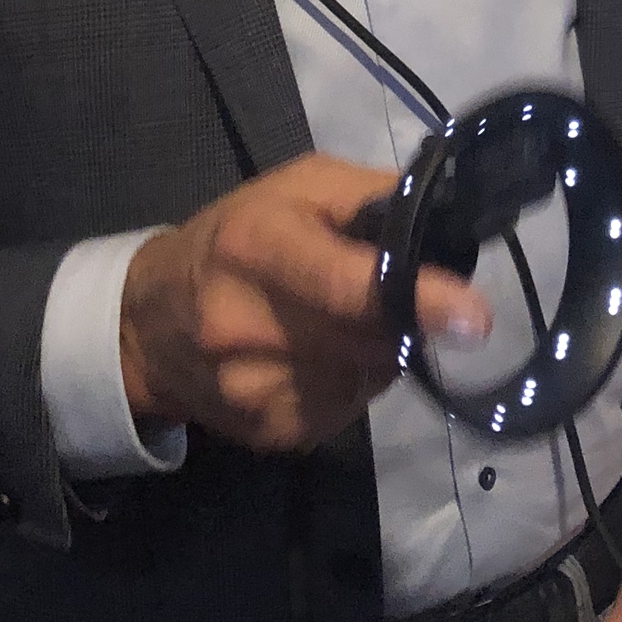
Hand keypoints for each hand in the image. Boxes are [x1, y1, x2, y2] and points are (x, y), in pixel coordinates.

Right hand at [118, 152, 490, 451]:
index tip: (475, 318)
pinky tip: (323, 355)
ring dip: (380, 348)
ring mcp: (257, 389)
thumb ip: (368, 196)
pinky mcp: (272, 433)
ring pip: (370, 376)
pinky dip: (356, 379)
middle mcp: (250, 325)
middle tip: (403, 294)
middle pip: (369, 336)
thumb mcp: (295, 187)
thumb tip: (443, 217)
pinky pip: (351, 407)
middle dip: (406, 316)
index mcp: (258, 246)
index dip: (416, 300)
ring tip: (342, 320)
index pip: (345, 283)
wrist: (146, 324)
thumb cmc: (233, 238)